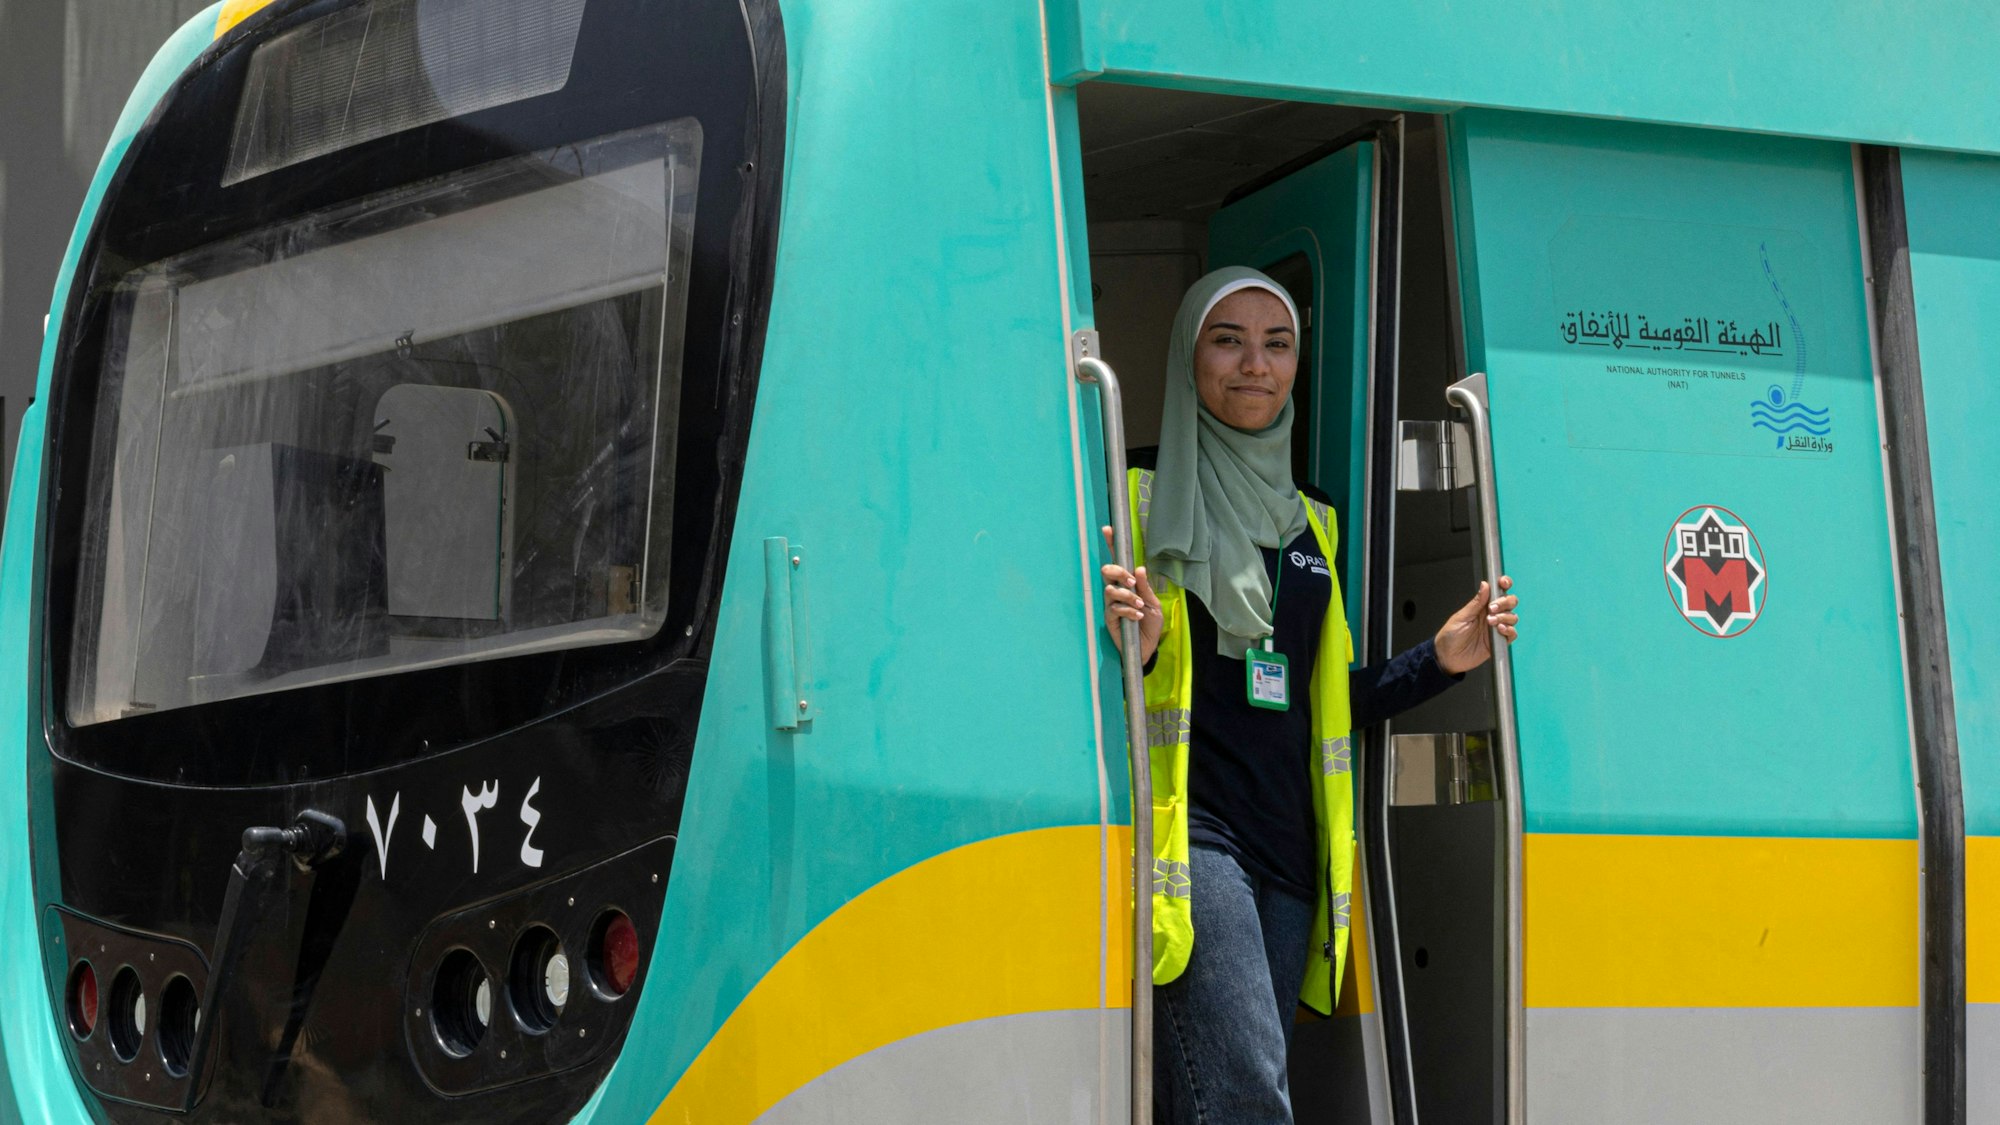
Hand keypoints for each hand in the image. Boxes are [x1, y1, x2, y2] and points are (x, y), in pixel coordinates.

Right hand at [1100, 526, 1162, 665]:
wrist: (1149, 647)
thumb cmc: (1150, 624)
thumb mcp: (1153, 604)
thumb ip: (1145, 587)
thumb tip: (1139, 568)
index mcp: (1128, 584)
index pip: (1118, 562)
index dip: (1112, 545)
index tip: (1108, 529)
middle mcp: (1117, 591)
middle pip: (1107, 571)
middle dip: (1118, 573)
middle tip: (1132, 581)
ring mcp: (1111, 604)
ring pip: (1110, 590)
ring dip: (1127, 596)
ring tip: (1139, 605)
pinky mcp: (1109, 618)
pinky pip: (1113, 608)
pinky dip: (1127, 611)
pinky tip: (1137, 617)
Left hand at [1434, 576, 1519, 675]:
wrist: (1447, 657)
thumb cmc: (1450, 636)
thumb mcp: (1462, 617)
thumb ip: (1476, 602)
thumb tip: (1485, 585)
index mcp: (1482, 606)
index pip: (1498, 591)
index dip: (1504, 584)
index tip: (1503, 583)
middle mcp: (1492, 615)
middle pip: (1510, 602)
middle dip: (1505, 602)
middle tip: (1492, 608)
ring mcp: (1496, 628)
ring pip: (1512, 617)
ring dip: (1505, 617)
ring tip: (1491, 621)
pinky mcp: (1499, 642)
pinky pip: (1512, 634)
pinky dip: (1509, 630)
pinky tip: (1500, 629)